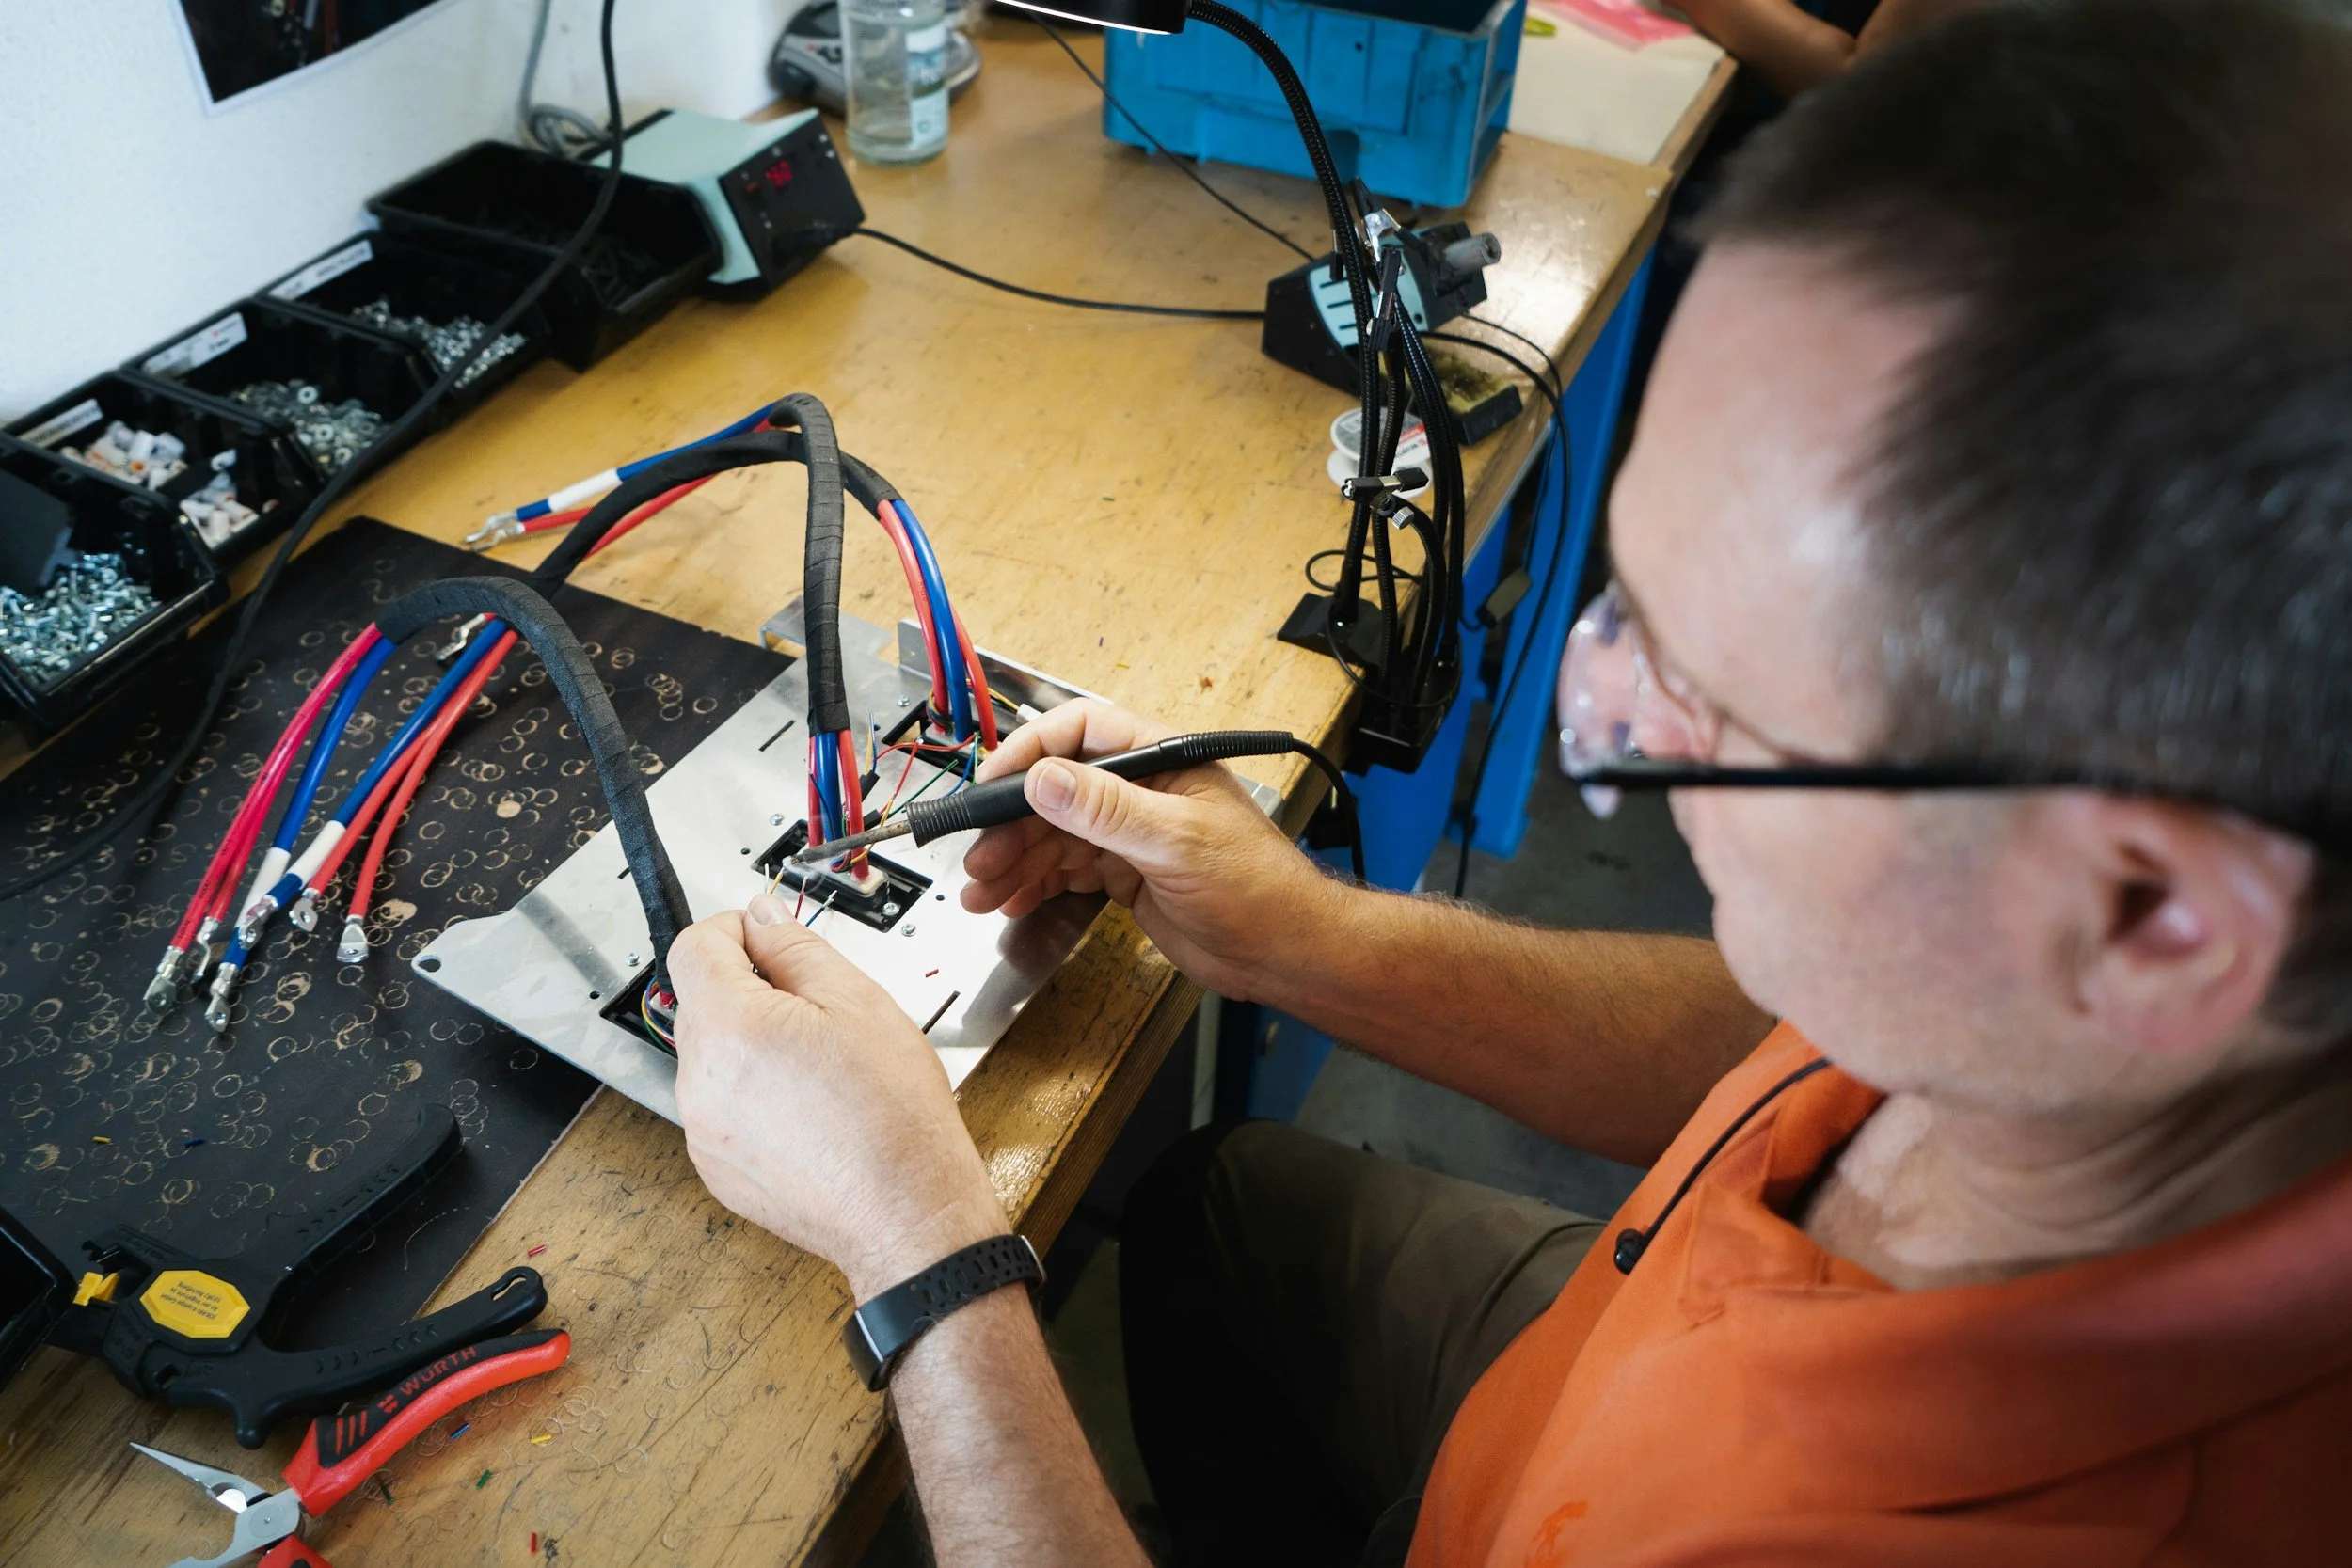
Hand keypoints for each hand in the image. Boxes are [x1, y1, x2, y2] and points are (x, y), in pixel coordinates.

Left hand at [666, 896, 1007, 1299]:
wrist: (906, 1215)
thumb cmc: (893, 1115)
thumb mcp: (857, 1001)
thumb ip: (796, 948)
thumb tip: (762, 916)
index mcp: (728, 1027)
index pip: (694, 946)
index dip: (735, 931)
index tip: (773, 940)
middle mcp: (698, 1080)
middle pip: (703, 1002)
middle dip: (752, 991)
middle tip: (821, 1013)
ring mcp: (702, 1130)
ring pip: (715, 1057)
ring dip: (755, 1047)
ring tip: (823, 1072)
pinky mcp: (715, 1167)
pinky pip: (723, 1108)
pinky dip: (756, 1098)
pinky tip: (811, 1113)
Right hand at [958, 700, 1339, 1000]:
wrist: (1284, 953)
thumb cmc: (1257, 887)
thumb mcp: (1176, 841)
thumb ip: (1106, 809)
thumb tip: (1044, 778)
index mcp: (1160, 760)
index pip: (1081, 732)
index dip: (1031, 752)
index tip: (992, 784)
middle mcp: (1141, 791)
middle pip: (1057, 791)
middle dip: (1011, 824)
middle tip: (978, 859)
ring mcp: (1132, 834)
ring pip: (1055, 835)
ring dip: (1014, 860)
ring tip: (982, 891)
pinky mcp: (1126, 875)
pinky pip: (1068, 869)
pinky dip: (1035, 884)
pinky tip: (1012, 901)